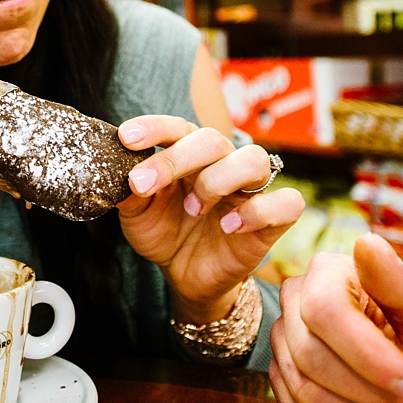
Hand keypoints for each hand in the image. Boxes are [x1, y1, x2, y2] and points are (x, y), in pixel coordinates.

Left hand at [115, 116, 303, 322]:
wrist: (185, 276)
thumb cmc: (165, 233)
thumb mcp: (138, 215)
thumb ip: (129, 192)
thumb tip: (115, 172)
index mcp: (189, 154)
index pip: (177, 126)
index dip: (154, 127)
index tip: (127, 138)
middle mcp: (222, 164)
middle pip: (212, 139)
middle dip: (174, 159)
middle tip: (144, 185)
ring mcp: (249, 191)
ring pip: (254, 159)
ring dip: (217, 180)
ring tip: (193, 208)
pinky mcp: (271, 221)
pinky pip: (287, 202)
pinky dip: (258, 211)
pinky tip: (228, 226)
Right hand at [269, 234, 402, 402]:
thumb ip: (400, 283)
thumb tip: (366, 242)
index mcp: (330, 272)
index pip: (325, 312)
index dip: (368, 358)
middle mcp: (297, 299)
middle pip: (310, 356)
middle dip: (371, 394)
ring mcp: (285, 339)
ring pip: (304, 390)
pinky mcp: (284, 376)